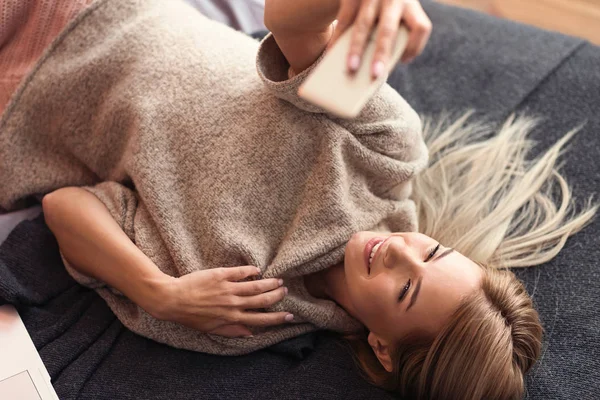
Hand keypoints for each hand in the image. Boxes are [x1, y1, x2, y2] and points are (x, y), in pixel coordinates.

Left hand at [152, 266, 290, 337]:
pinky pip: (241, 272)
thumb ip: (232, 331)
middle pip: (263, 299)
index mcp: (233, 318)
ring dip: (269, 283)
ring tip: (278, 281)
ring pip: (256, 285)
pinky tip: (257, 270)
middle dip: (277, 296)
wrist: (173, 299)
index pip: (261, 319)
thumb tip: (251, 334)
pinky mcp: (221, 275)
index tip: (290, 316)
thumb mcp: (212, 329)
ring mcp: (228, 288)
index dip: (277, 318)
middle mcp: (233, 304)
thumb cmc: (191, 316)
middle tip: (285, 292)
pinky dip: (251, 271)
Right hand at [329, 0, 431, 77]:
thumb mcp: (395, 16)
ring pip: (364, 25)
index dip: (415, 46)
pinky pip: (344, 19)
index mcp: (410, 6)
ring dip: (356, 49)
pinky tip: (332, 53)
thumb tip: (377, 69)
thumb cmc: (384, 10)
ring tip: (351, 69)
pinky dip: (338, 38)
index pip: (420, 27)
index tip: (403, 61)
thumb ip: (395, 36)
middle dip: (381, 54)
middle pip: (388, 30)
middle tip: (375, 75)